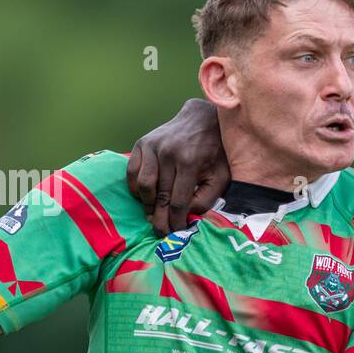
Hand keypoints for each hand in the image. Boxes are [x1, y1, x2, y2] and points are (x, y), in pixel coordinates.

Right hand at [127, 98, 229, 234]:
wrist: (202, 119)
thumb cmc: (215, 151)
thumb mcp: (221, 175)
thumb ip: (208, 198)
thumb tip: (187, 214)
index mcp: (190, 162)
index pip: (178, 201)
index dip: (176, 221)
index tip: (176, 233)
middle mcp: (168, 153)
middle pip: (159, 196)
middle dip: (159, 219)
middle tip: (161, 232)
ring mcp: (152, 147)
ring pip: (143, 186)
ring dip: (146, 205)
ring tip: (153, 215)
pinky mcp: (142, 143)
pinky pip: (132, 172)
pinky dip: (136, 188)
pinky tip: (145, 196)